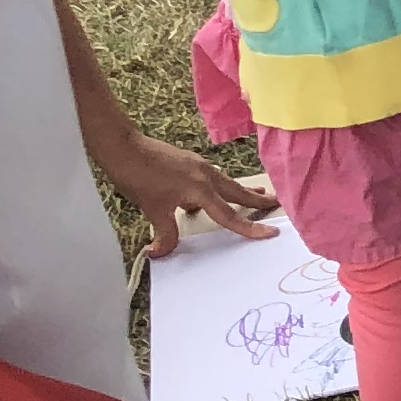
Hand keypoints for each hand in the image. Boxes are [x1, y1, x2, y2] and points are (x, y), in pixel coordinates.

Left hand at [106, 132, 274, 259]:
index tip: (270, 233)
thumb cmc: (138, 176)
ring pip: (227, 183)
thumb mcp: (152, 209)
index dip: (250, 228)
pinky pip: (211, 179)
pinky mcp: (190, 162)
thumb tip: (160, 253)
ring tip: (257, 193)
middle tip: (277, 203)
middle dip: (257, 199)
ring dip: (242, 191)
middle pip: (237, 192)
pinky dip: (219, 188)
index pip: (229, 215)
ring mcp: (199, 166)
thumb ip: (164, 233)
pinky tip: (210, 194)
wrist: (123, 147)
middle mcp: (206, 176)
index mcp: (201, 189)